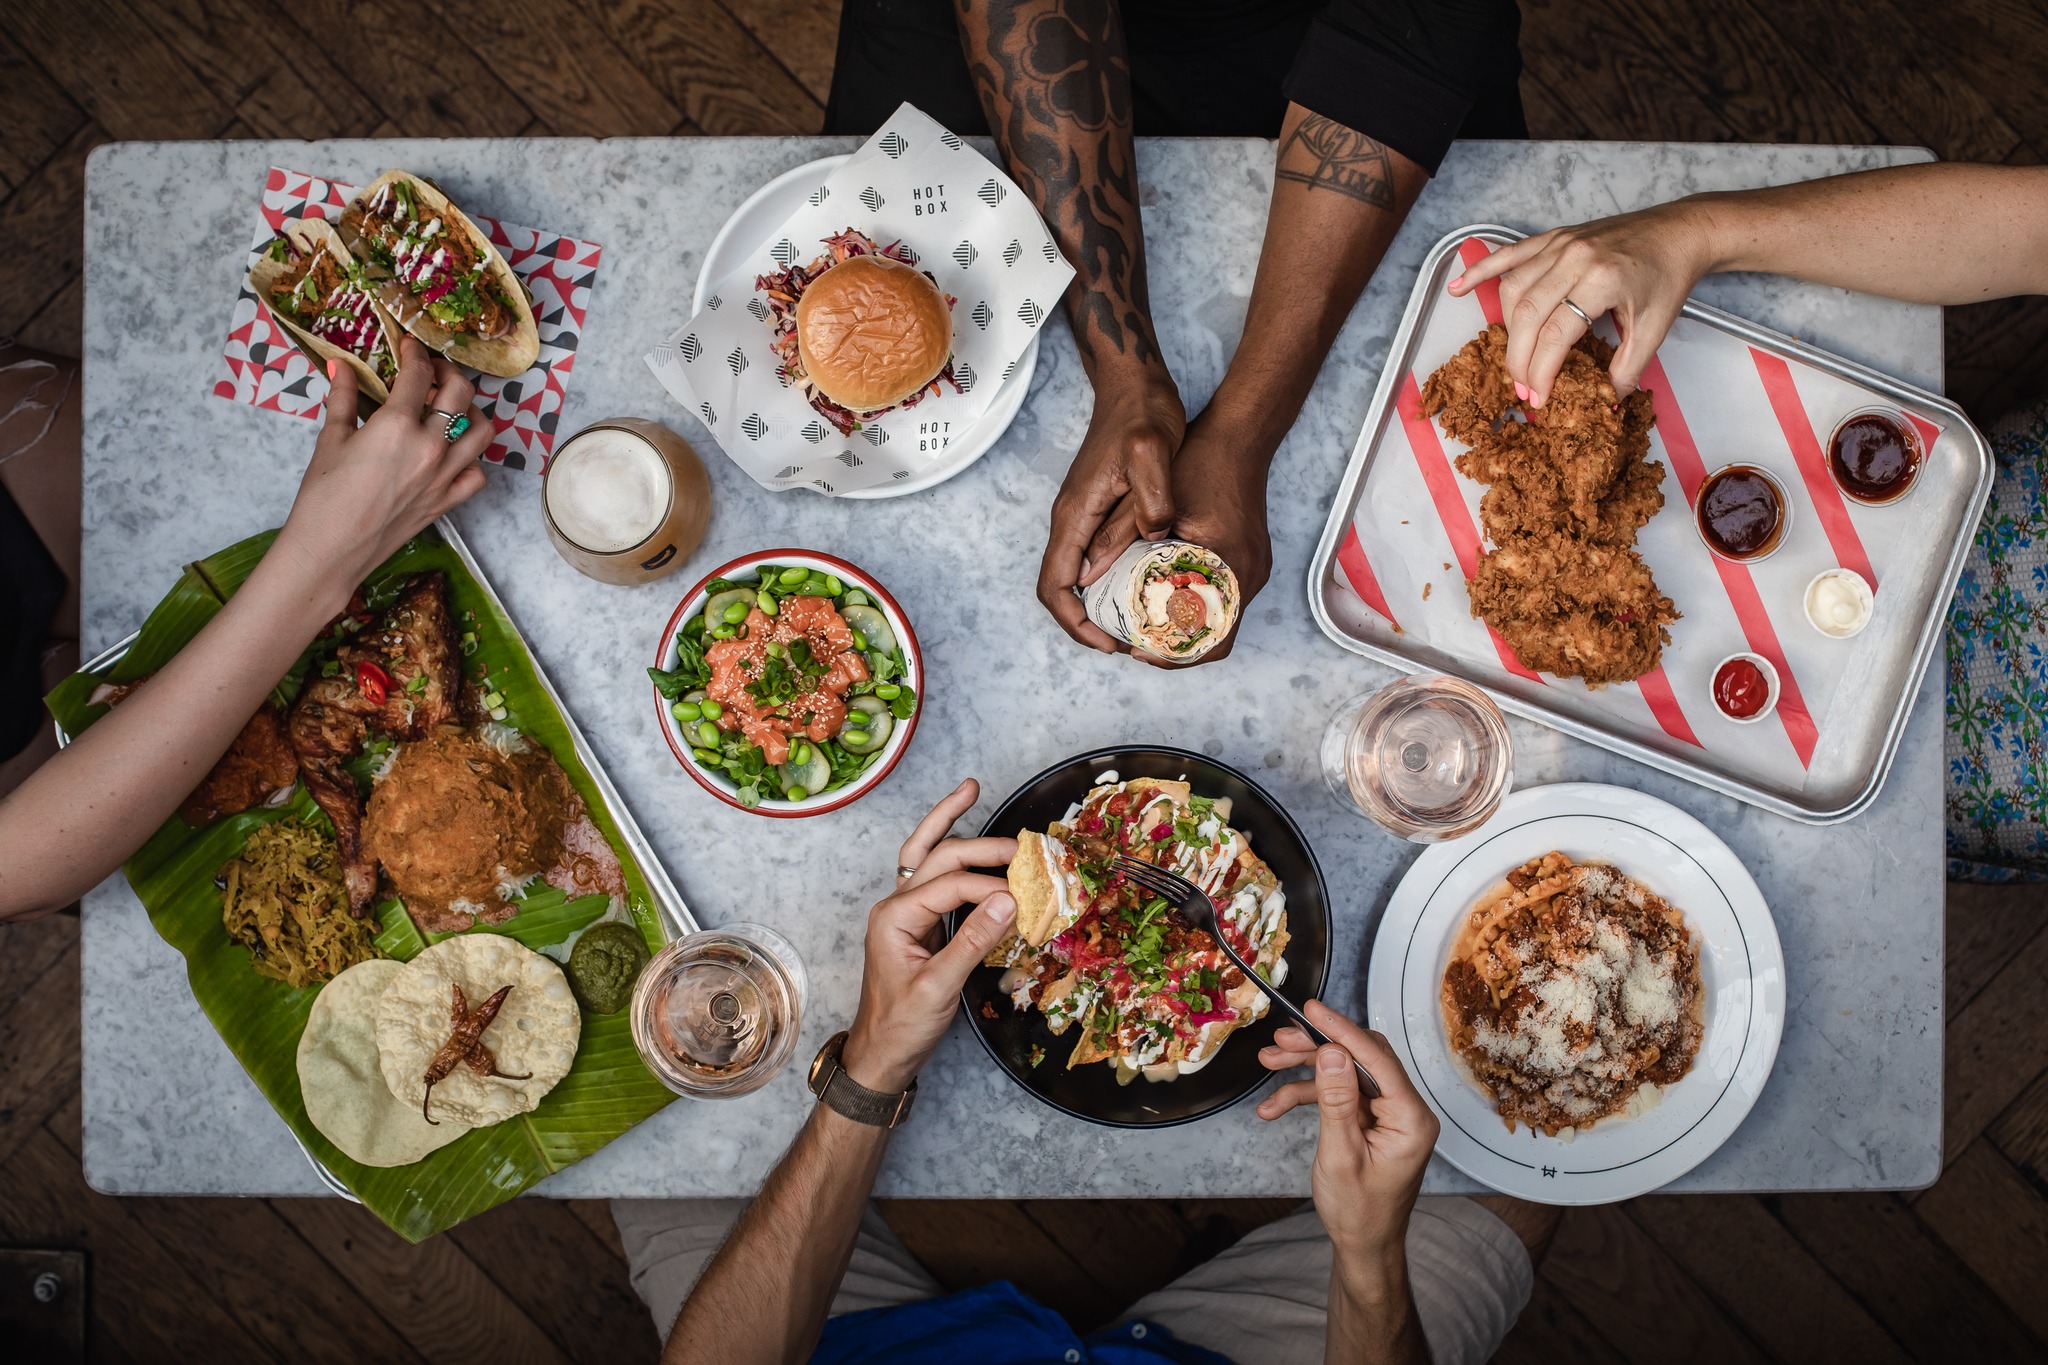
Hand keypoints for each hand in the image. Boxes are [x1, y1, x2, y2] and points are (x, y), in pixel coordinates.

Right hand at [269, 337, 492, 597]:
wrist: (330, 550)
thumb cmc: (322, 497)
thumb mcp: (331, 439)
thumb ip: (343, 398)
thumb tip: (340, 365)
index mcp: (396, 426)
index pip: (418, 374)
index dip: (415, 353)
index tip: (410, 346)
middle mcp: (429, 447)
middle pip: (461, 394)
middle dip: (449, 373)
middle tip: (434, 371)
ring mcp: (443, 476)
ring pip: (481, 431)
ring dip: (471, 411)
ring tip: (452, 407)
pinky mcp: (447, 502)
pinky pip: (477, 473)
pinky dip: (472, 459)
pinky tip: (454, 452)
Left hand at [841, 780, 1018, 1093]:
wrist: (881, 1056)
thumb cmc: (901, 1027)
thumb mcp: (939, 987)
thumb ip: (974, 941)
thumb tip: (1010, 901)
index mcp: (894, 917)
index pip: (952, 885)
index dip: (991, 889)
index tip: (1026, 899)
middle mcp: (896, 906)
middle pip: (938, 856)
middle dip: (978, 843)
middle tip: (1021, 843)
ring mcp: (905, 912)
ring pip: (927, 854)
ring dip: (950, 824)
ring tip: (971, 792)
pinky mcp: (918, 923)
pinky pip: (936, 878)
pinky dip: (953, 855)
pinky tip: (967, 837)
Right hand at [1041, 373, 1186, 653]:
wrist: (1133, 384)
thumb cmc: (1142, 414)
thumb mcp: (1154, 450)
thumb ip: (1152, 495)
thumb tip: (1155, 538)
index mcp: (1075, 514)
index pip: (1055, 584)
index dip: (1075, 622)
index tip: (1108, 641)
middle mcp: (1070, 520)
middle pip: (1060, 589)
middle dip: (1086, 624)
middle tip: (1127, 643)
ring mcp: (1081, 516)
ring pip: (1076, 577)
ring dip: (1097, 608)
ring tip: (1136, 625)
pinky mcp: (1096, 511)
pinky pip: (1092, 560)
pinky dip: (1109, 585)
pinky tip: (1142, 589)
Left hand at [1078, 399, 1272, 667]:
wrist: (1242, 435)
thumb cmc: (1202, 460)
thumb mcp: (1153, 498)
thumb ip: (1117, 538)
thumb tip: (1082, 576)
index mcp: (1230, 564)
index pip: (1208, 639)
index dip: (1170, 655)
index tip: (1137, 651)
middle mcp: (1250, 575)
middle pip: (1216, 639)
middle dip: (1174, 649)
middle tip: (1136, 645)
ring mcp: (1256, 570)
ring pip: (1221, 622)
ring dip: (1186, 629)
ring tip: (1147, 626)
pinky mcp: (1253, 561)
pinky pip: (1226, 600)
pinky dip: (1198, 609)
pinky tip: (1169, 599)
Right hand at [1256, 1000, 1438, 1264]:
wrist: (1363, 1246)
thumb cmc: (1359, 1213)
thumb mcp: (1340, 1156)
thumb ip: (1337, 1101)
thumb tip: (1332, 1052)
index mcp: (1411, 1119)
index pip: (1378, 1059)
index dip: (1342, 1030)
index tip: (1312, 1010)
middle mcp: (1405, 1110)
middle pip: (1360, 1058)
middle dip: (1317, 1047)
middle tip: (1280, 1042)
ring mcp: (1388, 1114)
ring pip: (1345, 1072)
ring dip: (1306, 1069)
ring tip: (1269, 1063)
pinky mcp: (1370, 1120)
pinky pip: (1338, 1094)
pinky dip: (1306, 1095)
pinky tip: (1274, 1106)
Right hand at [1447, 201, 1715, 406]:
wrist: (1680, 232)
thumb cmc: (1668, 278)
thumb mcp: (1654, 329)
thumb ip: (1626, 369)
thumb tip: (1603, 403)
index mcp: (1602, 280)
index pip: (1556, 335)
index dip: (1541, 372)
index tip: (1539, 397)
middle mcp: (1575, 258)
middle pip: (1527, 316)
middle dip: (1519, 360)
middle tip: (1523, 388)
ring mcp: (1561, 244)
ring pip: (1513, 290)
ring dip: (1507, 330)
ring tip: (1514, 359)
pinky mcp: (1554, 237)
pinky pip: (1508, 254)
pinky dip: (1481, 271)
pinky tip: (1459, 288)